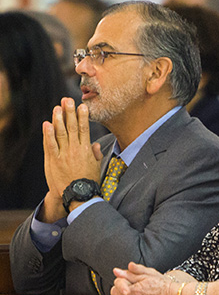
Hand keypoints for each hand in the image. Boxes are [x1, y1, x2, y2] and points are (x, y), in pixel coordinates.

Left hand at [40, 98, 102, 221]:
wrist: (78, 195)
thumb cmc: (88, 181)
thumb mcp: (96, 167)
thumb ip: (96, 154)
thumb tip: (96, 144)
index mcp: (86, 150)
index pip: (84, 129)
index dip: (83, 116)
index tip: (82, 106)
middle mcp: (75, 149)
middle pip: (72, 127)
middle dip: (70, 112)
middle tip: (67, 100)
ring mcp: (64, 154)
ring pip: (61, 133)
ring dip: (59, 119)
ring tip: (57, 107)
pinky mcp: (54, 160)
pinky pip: (50, 145)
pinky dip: (48, 134)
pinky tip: (47, 124)